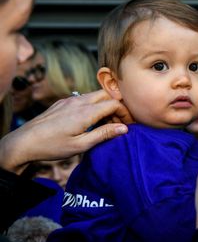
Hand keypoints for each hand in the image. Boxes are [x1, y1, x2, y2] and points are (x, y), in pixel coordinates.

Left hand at [0, 90, 132, 173]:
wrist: (24, 142)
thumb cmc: (53, 146)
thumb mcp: (81, 145)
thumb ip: (104, 134)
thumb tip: (124, 128)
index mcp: (86, 112)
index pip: (114, 103)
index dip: (125, 113)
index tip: (129, 125)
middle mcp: (79, 101)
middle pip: (107, 95)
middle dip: (117, 107)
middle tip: (119, 123)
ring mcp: (69, 100)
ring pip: (95, 95)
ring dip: (105, 106)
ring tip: (105, 124)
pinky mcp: (62, 102)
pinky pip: (84, 98)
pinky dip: (93, 106)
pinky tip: (90, 121)